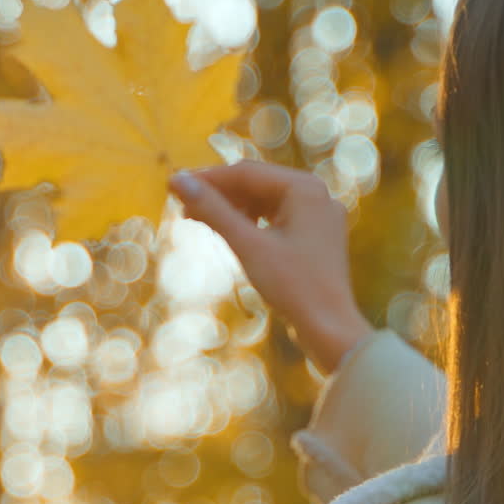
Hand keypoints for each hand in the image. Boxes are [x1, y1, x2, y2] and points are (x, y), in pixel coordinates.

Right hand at [168, 161, 372, 374]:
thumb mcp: (248, 245)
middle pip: (257, 185)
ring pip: (266, 203)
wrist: (330, 330)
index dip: (207, 179)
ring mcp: (320, 216)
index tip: (173, 185)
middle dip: (219, 195)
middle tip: (182, 207)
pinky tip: (231, 234)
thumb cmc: (294, 287)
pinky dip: (253, 224)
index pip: (246, 173)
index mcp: (306, 188)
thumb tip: (177, 181)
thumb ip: (213, 210)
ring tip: (200, 221)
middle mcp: (318, 195)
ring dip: (233, 210)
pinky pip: (278, 220)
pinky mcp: (318, 237)